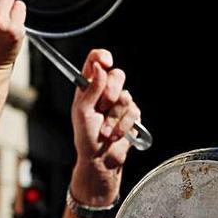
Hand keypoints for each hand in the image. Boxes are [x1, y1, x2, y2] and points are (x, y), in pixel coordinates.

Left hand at [70, 49, 141, 205]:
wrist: (101, 160)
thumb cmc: (86, 138)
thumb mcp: (82, 112)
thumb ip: (91, 89)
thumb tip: (98, 66)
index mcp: (88, 87)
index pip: (96, 61)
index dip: (102, 57)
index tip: (106, 61)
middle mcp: (104, 92)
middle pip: (117, 75)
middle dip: (112, 91)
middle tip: (103, 105)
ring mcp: (118, 103)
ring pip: (126, 96)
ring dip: (115, 117)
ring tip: (105, 131)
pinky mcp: (131, 115)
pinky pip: (134, 112)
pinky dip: (123, 125)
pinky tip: (115, 135)